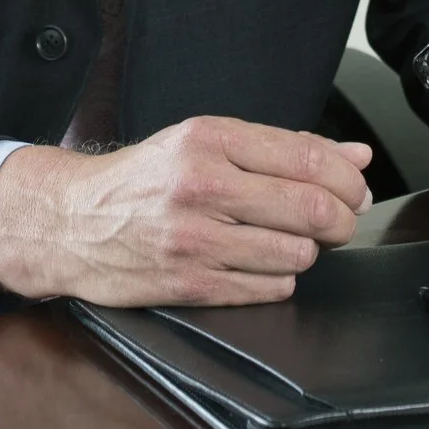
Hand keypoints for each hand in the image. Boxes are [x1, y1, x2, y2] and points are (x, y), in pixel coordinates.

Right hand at [0, 115, 373, 307]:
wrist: (72, 222)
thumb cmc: (144, 179)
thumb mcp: (206, 143)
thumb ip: (284, 149)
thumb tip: (356, 157)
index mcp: (209, 139)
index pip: (307, 158)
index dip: (348, 179)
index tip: (356, 189)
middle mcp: (202, 185)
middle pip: (310, 208)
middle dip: (341, 219)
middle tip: (341, 221)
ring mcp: (195, 239)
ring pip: (296, 253)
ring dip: (306, 251)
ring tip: (288, 240)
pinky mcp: (189, 283)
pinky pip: (268, 289)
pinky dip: (279, 279)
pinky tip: (261, 265)